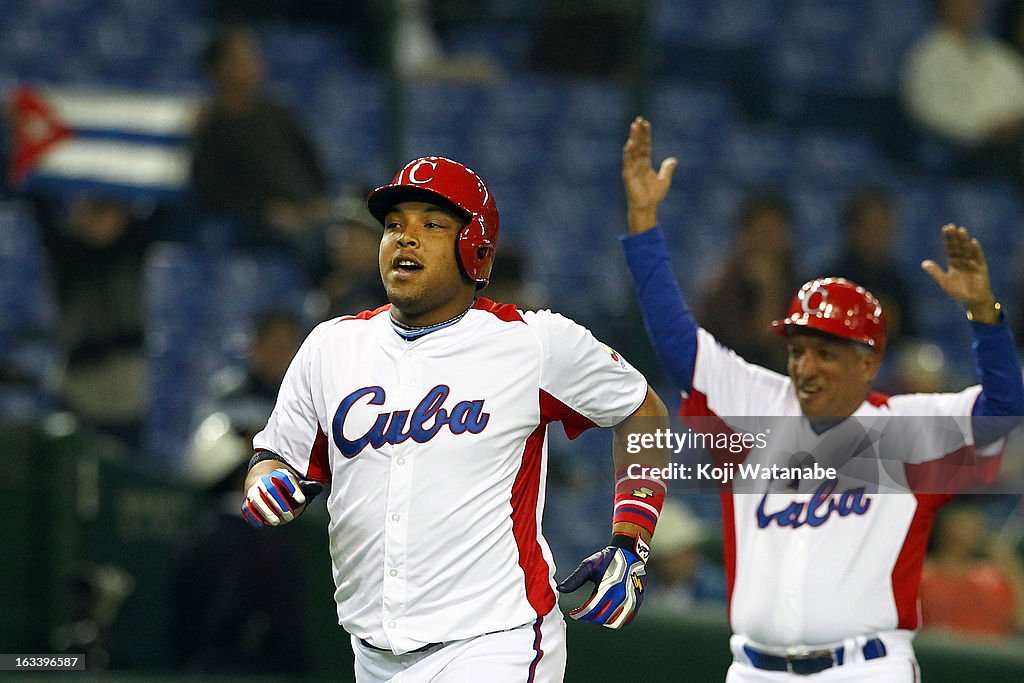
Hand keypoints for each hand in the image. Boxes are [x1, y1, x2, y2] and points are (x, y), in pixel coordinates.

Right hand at [241, 468, 322, 527]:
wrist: (263, 485)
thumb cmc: (285, 488)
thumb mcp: (297, 485)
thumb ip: (308, 487)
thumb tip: (319, 487)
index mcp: (278, 474)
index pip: (285, 479)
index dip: (293, 489)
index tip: (302, 500)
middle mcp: (264, 481)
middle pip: (270, 490)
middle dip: (279, 503)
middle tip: (290, 516)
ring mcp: (254, 491)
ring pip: (257, 499)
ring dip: (266, 511)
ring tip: (276, 522)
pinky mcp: (247, 502)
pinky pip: (247, 508)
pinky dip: (252, 516)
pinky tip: (261, 526)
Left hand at [556, 537, 648, 628]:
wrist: (629, 552)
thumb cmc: (606, 558)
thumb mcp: (588, 566)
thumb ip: (575, 579)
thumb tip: (559, 589)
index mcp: (608, 586)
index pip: (591, 609)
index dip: (580, 614)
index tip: (573, 614)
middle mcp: (622, 595)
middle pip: (602, 618)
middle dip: (590, 618)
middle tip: (583, 614)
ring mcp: (632, 600)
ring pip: (615, 622)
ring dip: (603, 621)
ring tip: (595, 615)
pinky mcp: (638, 602)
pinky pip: (627, 619)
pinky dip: (616, 621)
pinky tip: (608, 615)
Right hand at [623, 116, 676, 234]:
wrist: (647, 208)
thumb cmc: (654, 196)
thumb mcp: (664, 180)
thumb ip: (667, 169)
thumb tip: (673, 159)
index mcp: (645, 164)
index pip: (645, 146)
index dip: (646, 135)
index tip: (646, 123)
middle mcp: (637, 164)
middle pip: (638, 144)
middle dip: (638, 132)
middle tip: (639, 119)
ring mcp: (632, 168)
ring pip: (633, 149)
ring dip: (633, 137)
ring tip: (634, 126)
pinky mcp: (628, 175)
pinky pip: (627, 161)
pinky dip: (628, 152)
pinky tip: (630, 143)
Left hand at [921, 224, 998, 321]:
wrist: (973, 301)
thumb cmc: (958, 292)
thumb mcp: (944, 282)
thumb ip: (935, 272)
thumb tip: (923, 263)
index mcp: (954, 263)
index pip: (950, 248)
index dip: (948, 239)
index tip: (945, 228)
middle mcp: (963, 260)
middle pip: (958, 246)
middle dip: (955, 237)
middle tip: (951, 226)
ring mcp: (973, 263)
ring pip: (967, 249)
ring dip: (964, 240)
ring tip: (961, 230)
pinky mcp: (981, 268)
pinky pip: (978, 257)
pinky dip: (976, 250)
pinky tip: (973, 242)